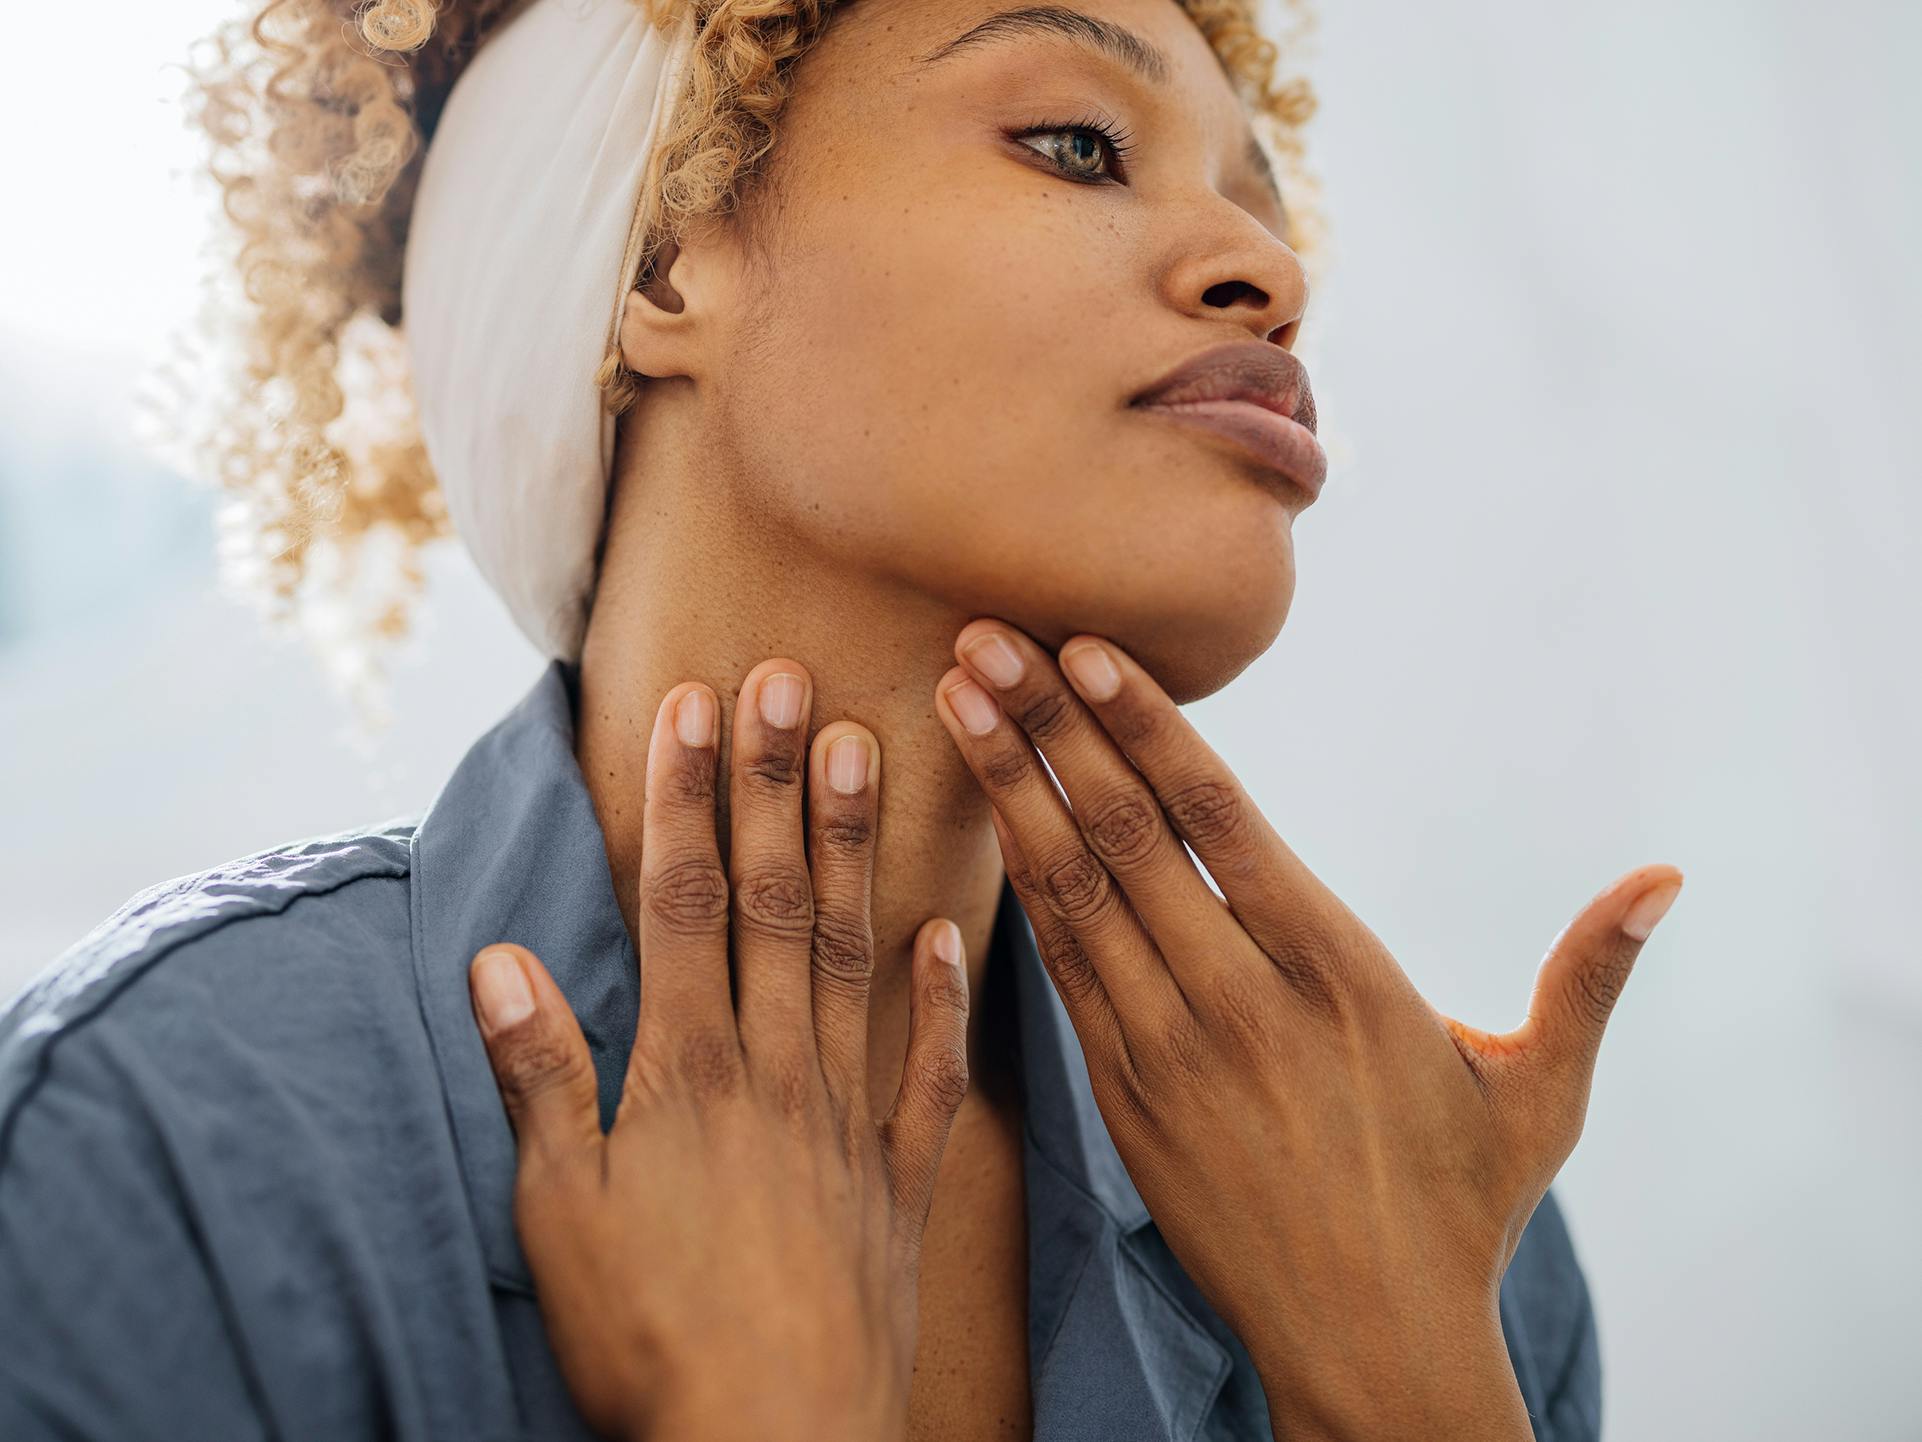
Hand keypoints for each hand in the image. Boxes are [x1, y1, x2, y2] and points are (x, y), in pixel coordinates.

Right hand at [465, 660, 972, 1441]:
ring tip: (873, 750)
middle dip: (779, 786)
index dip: (690, 797)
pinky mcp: (902, 1179)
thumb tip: (500, 959)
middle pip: (777, 903)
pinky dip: (940, 996)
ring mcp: (851, 1118)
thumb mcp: (562, 1217)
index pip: (687, 902)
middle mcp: (777, 1070)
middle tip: (795, 678)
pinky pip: (930, 1071)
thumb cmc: (652, 1343)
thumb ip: (540, 1080)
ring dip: (858, 851)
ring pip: (855, 955)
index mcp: (689, 1072)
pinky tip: (954, 925)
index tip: (696, 703)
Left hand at [934, 620, 1682, 1441]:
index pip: (1219, 819)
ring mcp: (1170, 1052)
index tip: (1082, 649)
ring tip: (957, 701)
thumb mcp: (1540, 1091)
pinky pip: (1064, 972)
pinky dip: (1024, 889)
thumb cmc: (1460, 1211)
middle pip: (1127, 835)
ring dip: (1011, 790)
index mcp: (1336, 972)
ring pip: (1075, 893)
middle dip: (1047, 728)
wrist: (1370, 1347)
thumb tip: (1669, 876)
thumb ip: (1588, 975)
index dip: (1144, 725)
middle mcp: (1241, 1000)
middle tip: (983, 638)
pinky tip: (992, 820)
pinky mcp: (1126, 1102)